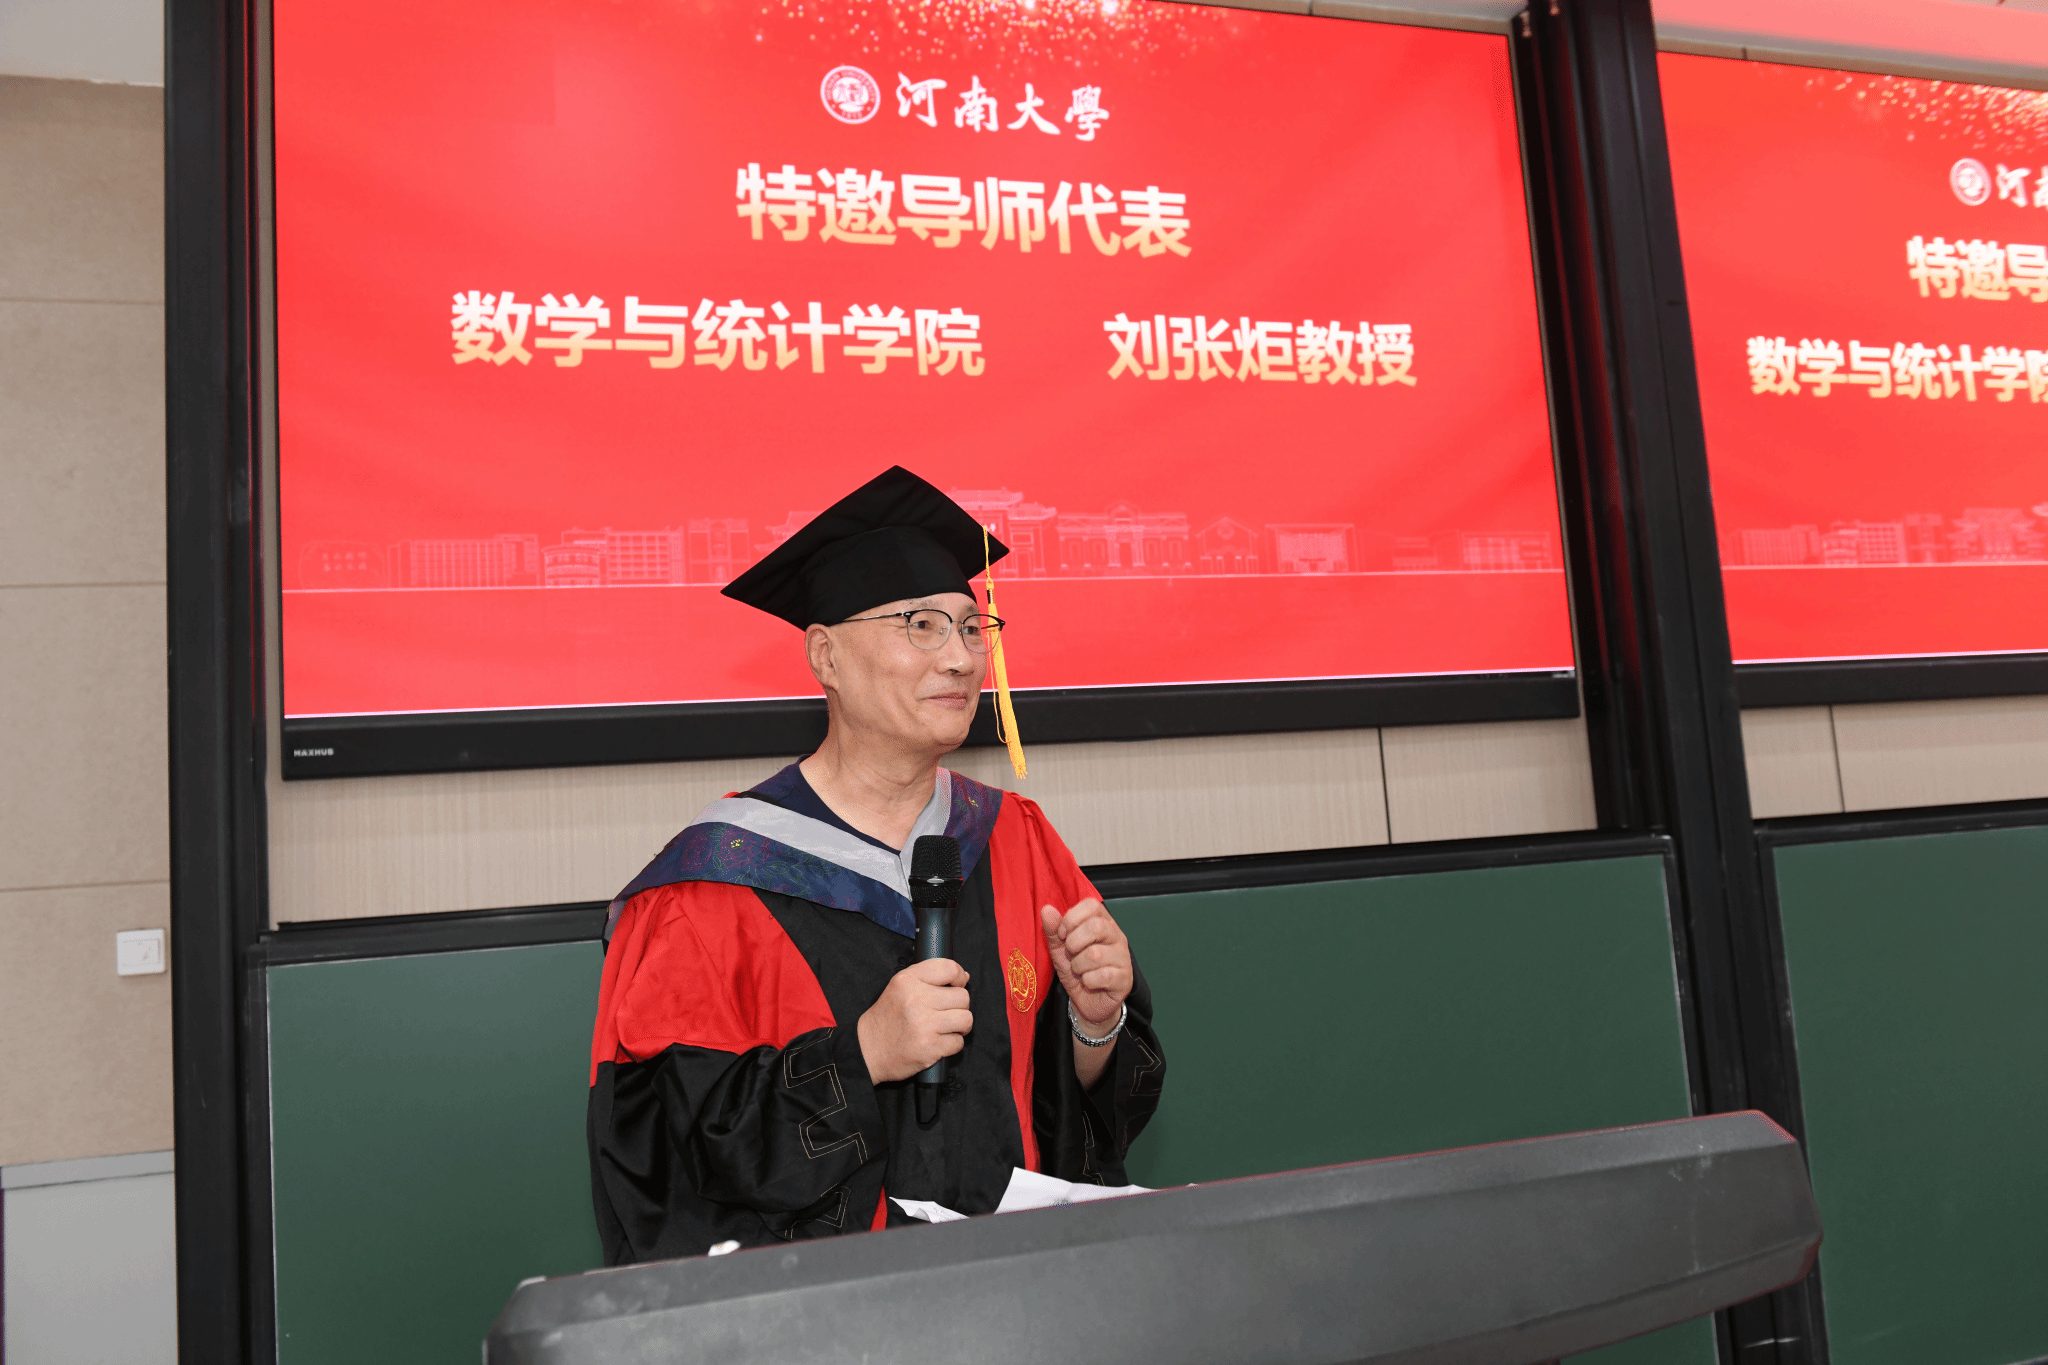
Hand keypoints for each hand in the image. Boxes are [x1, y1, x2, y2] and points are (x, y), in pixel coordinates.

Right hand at [856, 959, 972, 1083]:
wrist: (868, 1050)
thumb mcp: (899, 986)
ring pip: (966, 1019)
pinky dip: (952, 1044)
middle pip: (963, 997)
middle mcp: (916, 1000)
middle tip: (945, 1012)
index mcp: (908, 981)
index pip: (950, 969)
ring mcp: (924, 1025)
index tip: (956, 985)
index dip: (959, 977)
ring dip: (960, 1026)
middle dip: (958, 1006)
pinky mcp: (930, 1047)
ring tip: (946, 1027)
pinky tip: (938, 1041)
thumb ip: (928, 975)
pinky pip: (959, 1042)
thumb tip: (963, 976)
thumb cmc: (887, 1018)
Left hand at [1040, 899, 1131, 1035]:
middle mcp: (1117, 936)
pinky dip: (1088, 981)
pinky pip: (1102, 976)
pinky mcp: (1125, 979)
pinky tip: (1090, 982)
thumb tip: (1047, 910)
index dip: (1071, 918)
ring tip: (1080, 971)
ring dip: (1078, 966)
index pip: (1091, 905)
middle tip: (1071, 954)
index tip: (1062, 934)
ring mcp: (1123, 957)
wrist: (1086, 1001)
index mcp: (1102, 922)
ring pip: (1095, 954)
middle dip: (1073, 943)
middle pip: (1096, 927)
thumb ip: (1053, 930)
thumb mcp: (1060, 949)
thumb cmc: (1076, 971)